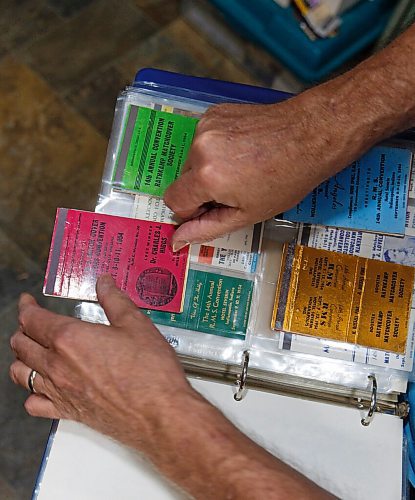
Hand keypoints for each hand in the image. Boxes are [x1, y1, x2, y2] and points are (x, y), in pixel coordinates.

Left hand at [9, 274, 194, 448]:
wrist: (159, 413)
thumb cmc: (150, 373)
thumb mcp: (136, 324)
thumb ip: (115, 300)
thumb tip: (105, 284)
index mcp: (70, 339)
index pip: (33, 319)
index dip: (27, 307)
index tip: (28, 302)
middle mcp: (58, 365)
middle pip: (22, 344)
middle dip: (23, 329)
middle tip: (31, 321)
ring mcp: (60, 391)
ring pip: (20, 373)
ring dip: (21, 358)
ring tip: (30, 350)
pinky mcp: (68, 412)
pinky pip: (34, 404)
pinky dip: (31, 393)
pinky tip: (41, 387)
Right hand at [164, 95, 338, 249]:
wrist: (310, 135)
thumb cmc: (286, 179)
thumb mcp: (247, 214)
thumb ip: (206, 228)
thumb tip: (176, 240)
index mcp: (206, 176)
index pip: (173, 200)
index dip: (191, 211)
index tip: (215, 209)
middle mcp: (199, 147)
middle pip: (183, 179)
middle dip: (202, 189)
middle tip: (235, 189)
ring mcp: (206, 125)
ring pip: (192, 159)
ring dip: (209, 168)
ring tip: (242, 168)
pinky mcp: (214, 112)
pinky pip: (203, 139)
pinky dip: (216, 149)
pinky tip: (242, 151)